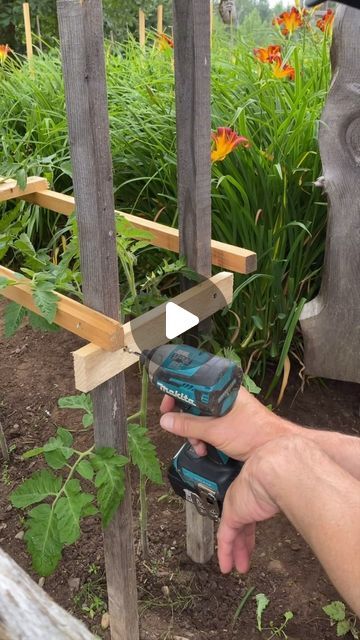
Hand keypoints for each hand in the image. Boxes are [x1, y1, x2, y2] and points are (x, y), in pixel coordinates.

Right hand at [160, 388, 293, 460]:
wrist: (276, 451)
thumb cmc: (255, 434)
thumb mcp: (216, 430)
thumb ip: (189, 426)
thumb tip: (167, 420)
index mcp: (224, 388)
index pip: (194, 382)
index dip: (177, 392)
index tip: (166, 405)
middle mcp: (226, 397)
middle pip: (196, 402)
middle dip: (186, 419)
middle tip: (176, 427)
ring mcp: (229, 411)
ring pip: (202, 417)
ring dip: (195, 433)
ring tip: (198, 446)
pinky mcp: (231, 425)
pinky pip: (211, 427)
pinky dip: (205, 438)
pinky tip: (205, 450)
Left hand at [217, 440, 280, 572]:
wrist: (275, 468)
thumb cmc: (286, 472)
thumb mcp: (289, 487)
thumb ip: (292, 498)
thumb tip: (309, 506)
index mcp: (257, 491)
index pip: (252, 515)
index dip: (251, 529)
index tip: (251, 541)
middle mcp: (244, 498)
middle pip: (242, 526)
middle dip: (244, 544)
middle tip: (244, 558)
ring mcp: (237, 506)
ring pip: (233, 534)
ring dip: (236, 552)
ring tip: (238, 567)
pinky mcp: (232, 515)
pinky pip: (225, 538)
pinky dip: (225, 553)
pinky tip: (226, 566)